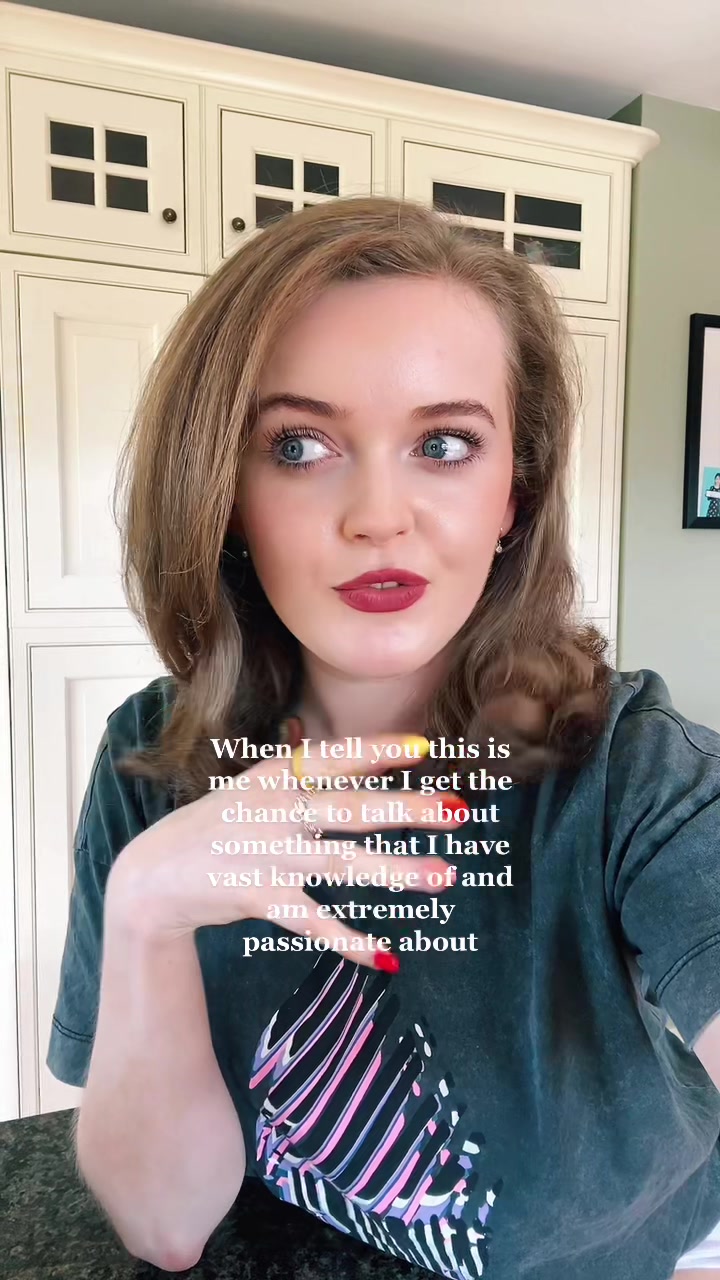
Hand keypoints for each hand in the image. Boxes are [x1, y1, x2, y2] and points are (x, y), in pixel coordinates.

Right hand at [107, 732, 462, 967]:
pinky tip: (384, 955)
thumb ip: (305, 776)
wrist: (154, 872)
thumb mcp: (257, 787)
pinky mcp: (258, 896)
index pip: (336, 757)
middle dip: (406, 810)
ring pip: (342, 863)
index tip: (426, 748)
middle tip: (456, 812)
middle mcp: (277, 810)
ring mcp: (268, 854)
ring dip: (395, 871)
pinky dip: (348, 939)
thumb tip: (358, 761)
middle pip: (351, 808)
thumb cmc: (219, 825)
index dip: (380, 750)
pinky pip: (312, 921)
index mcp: (278, 776)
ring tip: (442, 877)